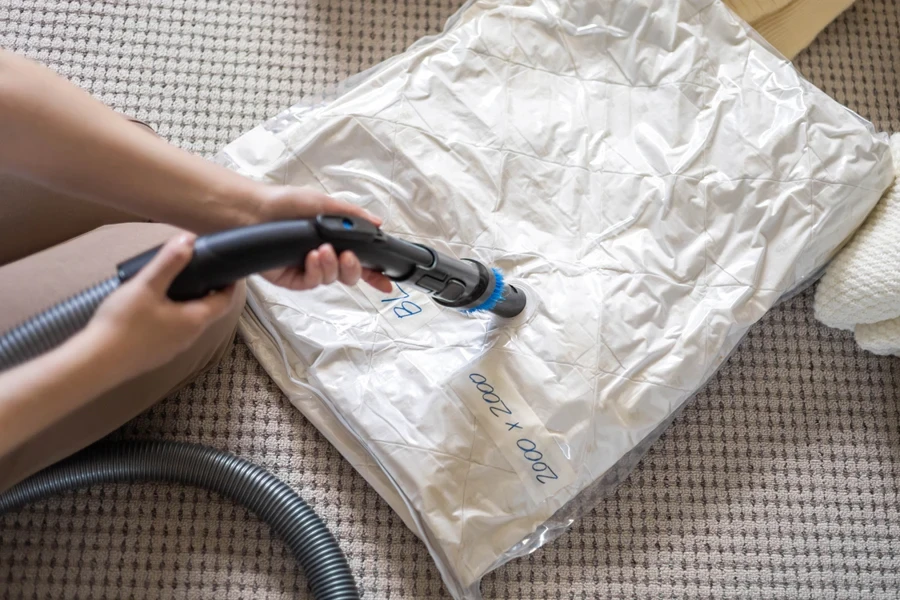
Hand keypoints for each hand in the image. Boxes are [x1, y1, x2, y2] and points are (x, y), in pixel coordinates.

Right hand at [87, 234, 239, 377]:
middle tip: (200, 270)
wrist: (96, 363)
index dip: (230, 284)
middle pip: (208, 310)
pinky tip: (154, 307)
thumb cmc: (124, 324)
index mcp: (195, 320)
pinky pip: (173, 330)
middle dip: (208, 290)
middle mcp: (190, 337)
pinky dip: (173, 315)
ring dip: (189, 303)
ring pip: (189, 321)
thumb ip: (169, 262)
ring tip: (176, 284)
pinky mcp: (157, 354)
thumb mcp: (147, 286)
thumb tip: (190, 239)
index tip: (228, 269)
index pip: (225, 301)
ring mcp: (174, 348)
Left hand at [255, 185, 392, 292]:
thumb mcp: (323, 203)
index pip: (361, 261)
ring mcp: (309, 269)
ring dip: (331, 265)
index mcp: (335, 241)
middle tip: (347, 256)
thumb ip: (352, 215)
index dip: (375, 273)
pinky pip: (312, 283)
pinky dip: (315, 271)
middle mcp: (324, 257)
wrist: (255, 212)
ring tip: (321, 250)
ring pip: (332, 279)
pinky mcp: (293, 279)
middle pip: (350, 275)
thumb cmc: (286, 203)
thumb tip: (377, 222)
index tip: (387, 282)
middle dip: (353, 268)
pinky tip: (311, 257)